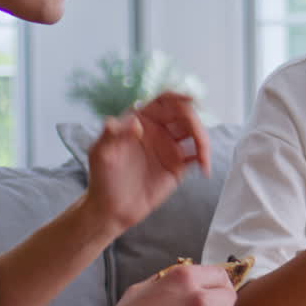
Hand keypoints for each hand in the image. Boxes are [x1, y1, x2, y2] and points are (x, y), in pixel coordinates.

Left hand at [84, 92, 210, 234]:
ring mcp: (169, 147)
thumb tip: (136, 122)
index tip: (191, 100)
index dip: (179, 97)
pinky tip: (204, 168)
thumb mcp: (101, 152)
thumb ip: (112, 134)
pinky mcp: (178, 166)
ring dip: (204, 141)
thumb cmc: (102, 177)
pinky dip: (204, 158)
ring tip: (203, 159)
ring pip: (194, 133)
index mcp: (141, 119)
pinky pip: (197, 156)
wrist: (111, 209)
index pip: (164, 101)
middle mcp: (158, 129)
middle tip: (199, 141)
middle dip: (195, 123)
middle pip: (185, 115)